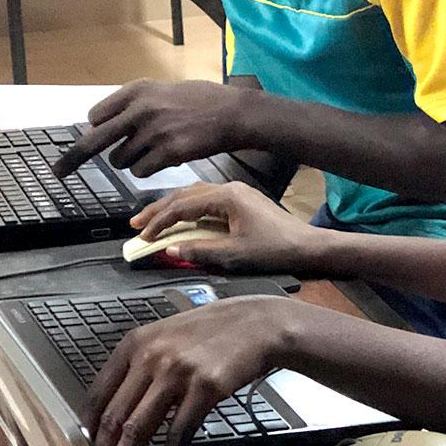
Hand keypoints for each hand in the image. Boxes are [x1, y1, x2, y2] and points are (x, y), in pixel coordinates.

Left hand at [52, 79, 253, 177]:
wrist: (233, 114)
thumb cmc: (201, 101)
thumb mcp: (163, 90)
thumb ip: (134, 104)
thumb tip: (102, 124)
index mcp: (138, 90)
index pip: (96, 116)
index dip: (99, 128)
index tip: (92, 137)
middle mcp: (142, 110)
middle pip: (96, 140)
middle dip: (74, 158)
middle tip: (58, 171)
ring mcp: (154, 132)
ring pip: (120, 160)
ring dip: (130, 161)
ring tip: (154, 150)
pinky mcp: (168, 153)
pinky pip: (140, 171)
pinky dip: (147, 169)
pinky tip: (165, 158)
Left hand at [84, 294, 301, 445]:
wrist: (255, 324)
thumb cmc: (211, 332)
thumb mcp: (165, 336)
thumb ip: (139, 363)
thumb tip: (116, 404)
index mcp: (135, 343)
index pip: (98, 393)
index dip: (88, 426)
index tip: (87, 444)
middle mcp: (152, 356)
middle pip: (115, 415)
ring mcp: (178, 372)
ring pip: (140, 426)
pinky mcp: (205, 388)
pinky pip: (179, 430)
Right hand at [132, 182, 320, 272]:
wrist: (308, 247)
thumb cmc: (277, 249)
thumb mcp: (234, 256)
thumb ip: (199, 251)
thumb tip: (171, 249)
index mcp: (227, 197)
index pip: (182, 206)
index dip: (159, 222)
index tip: (143, 236)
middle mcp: (230, 190)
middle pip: (184, 195)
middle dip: (158, 210)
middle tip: (136, 224)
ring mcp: (237, 194)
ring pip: (194, 195)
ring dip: (172, 208)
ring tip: (152, 221)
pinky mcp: (242, 203)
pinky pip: (206, 201)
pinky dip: (189, 209)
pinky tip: (181, 219)